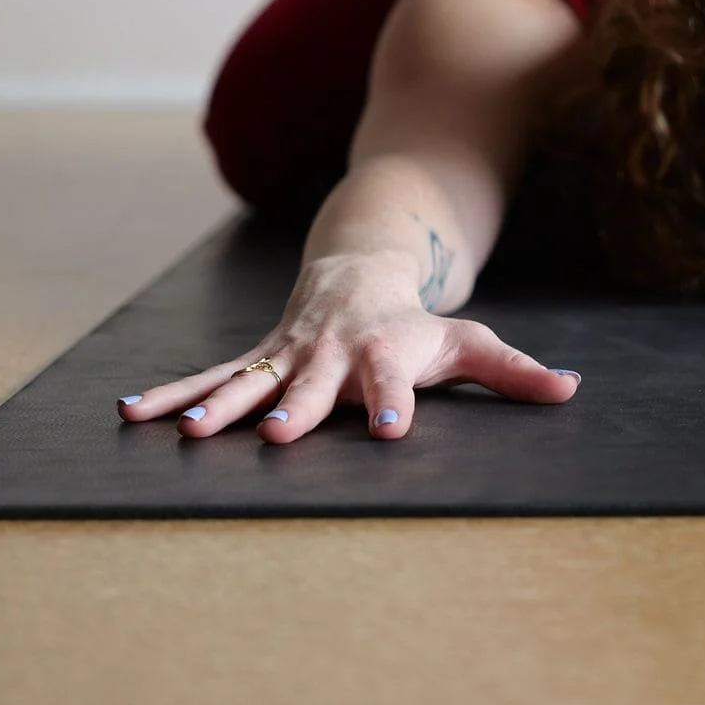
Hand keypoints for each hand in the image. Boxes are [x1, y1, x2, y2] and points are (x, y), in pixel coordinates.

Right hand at [114, 252, 578, 442]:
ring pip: (250, 383)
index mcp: (384, 349)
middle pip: (313, 383)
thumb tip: (572, 390)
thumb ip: (515, 372)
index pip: (392, 379)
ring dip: (218, 409)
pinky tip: (131, 414)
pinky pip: (210, 379)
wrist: (360, 266)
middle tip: (280, 438)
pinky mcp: (256, 360)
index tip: (390, 431)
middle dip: (296, 410)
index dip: (393, 402)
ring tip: (188, 437)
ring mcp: (286, 355)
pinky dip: (172, 395)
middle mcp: (329, 352)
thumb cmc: (418, 320)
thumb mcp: (471, 342)